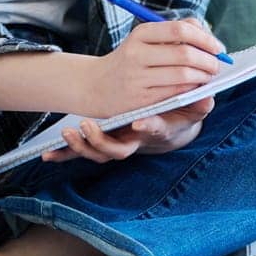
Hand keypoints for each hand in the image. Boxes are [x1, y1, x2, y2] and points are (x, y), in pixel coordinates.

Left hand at [40, 94, 214, 163]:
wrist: (166, 129)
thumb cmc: (179, 114)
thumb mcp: (192, 109)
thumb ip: (199, 104)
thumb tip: (208, 98)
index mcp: (157, 130)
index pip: (154, 129)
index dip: (148, 127)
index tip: (140, 121)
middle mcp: (135, 141)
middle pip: (117, 150)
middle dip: (100, 142)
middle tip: (86, 126)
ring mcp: (118, 144)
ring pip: (98, 154)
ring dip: (80, 147)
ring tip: (68, 131)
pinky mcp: (103, 145)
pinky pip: (82, 154)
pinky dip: (64, 156)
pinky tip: (47, 156)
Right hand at [80, 14, 226, 119]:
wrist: (96, 85)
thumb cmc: (130, 59)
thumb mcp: (145, 39)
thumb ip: (176, 31)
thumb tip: (207, 33)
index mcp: (140, 34)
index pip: (181, 30)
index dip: (205, 39)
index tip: (218, 47)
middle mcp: (136, 54)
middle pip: (185, 54)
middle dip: (208, 61)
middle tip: (217, 65)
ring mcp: (137, 78)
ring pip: (183, 76)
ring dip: (203, 77)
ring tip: (208, 76)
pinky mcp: (140, 100)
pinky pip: (175, 94)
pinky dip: (191, 91)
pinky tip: (195, 89)